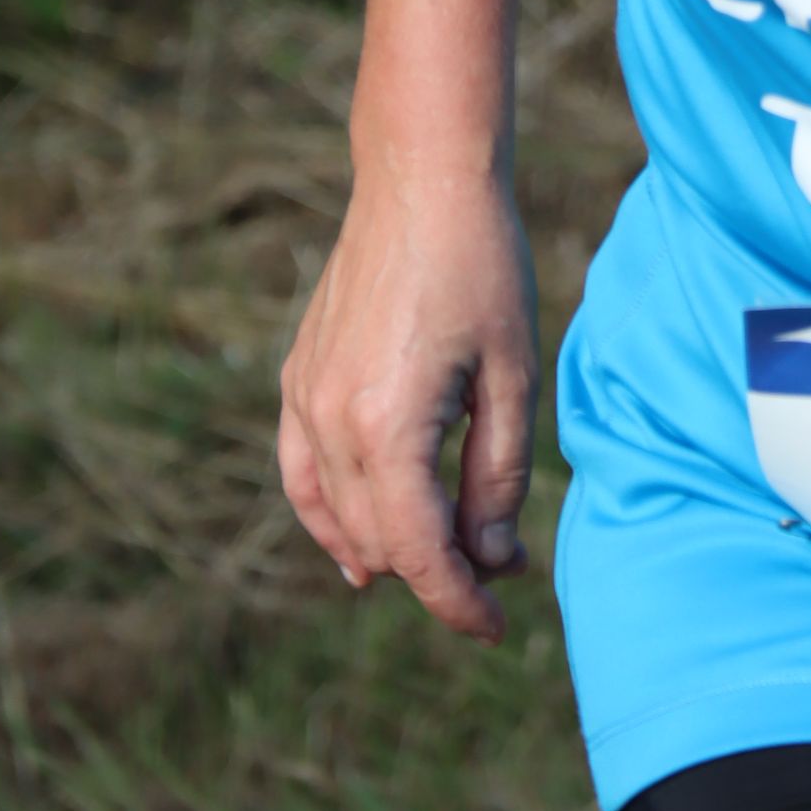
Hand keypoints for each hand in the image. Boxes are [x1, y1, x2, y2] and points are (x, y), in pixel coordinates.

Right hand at [278, 163, 538, 642]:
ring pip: (335, 518)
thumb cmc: (483, 267)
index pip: (420, 553)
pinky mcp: (297, 378)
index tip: (498, 630)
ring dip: (388, 551)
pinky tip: (359, 544)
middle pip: (379, 543)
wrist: (421, 179)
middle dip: (439, 572)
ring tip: (445, 568)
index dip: (459, 603)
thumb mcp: (513, 375)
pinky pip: (302, 475)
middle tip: (500, 571)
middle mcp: (330, 422)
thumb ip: (497, 477)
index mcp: (387, 427)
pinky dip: (330, 517)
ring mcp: (304, 399)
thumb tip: (491, 559)